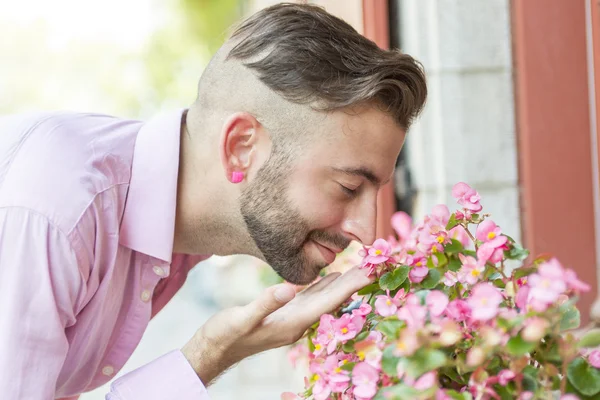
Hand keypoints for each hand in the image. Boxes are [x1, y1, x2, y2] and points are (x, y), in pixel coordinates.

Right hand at [181, 265, 371, 384]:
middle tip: (379, 261)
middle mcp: (300, 321)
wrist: (214, 350)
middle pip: (335, 298)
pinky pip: (313, 296)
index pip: (331, 300)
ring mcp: (294, 318)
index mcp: (294, 322)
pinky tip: (333, 276)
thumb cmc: (225, 336)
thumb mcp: (242, 319)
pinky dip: (326, 285)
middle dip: (356, 281)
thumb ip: (265, 303)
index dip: (353, 284)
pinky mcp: (285, 313)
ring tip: (363, 266)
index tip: (373, 270)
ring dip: (345, 282)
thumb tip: (289, 289)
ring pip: (326, 296)